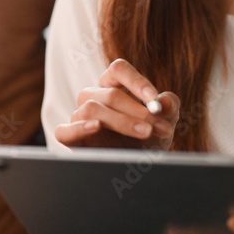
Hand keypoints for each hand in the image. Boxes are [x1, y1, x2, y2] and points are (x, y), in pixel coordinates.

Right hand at [54, 58, 179, 150]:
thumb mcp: (166, 119)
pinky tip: (96, 126)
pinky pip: (64, 130)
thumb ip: (169, 106)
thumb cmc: (150, 136)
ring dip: (123, 122)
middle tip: (160, 126)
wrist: (138, 163)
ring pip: (92, 109)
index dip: (136, 81)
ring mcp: (80, 115)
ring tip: (146, 133)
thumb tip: (163, 101)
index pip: (118, 69)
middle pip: (110, 94)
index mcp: (113, 83)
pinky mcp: (70, 137)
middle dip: (139, 112)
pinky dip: (78, 128)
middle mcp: (94, 95)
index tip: (154, 98)